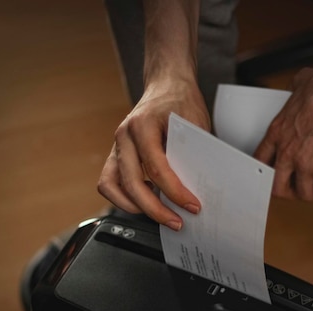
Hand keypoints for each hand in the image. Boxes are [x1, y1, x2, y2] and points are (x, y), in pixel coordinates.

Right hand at [98, 77, 209, 229]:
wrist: (167, 85)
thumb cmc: (181, 102)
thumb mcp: (196, 124)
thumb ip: (194, 154)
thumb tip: (202, 188)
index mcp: (143, 125)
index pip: (157, 168)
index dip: (175, 193)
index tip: (193, 206)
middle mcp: (124, 136)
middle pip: (132, 184)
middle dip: (156, 209)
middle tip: (177, 222)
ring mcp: (116, 146)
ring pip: (112, 187)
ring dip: (135, 207)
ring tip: (160, 215)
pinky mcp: (116, 155)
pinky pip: (110, 183)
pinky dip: (124, 198)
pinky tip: (147, 201)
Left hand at [254, 65, 312, 204]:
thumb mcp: (303, 81)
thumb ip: (297, 85)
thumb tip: (299, 83)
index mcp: (278, 133)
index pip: (261, 162)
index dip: (268, 171)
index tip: (276, 174)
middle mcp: (288, 153)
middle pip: (278, 187)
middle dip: (288, 190)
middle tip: (300, 187)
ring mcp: (307, 165)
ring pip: (304, 194)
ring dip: (312, 195)